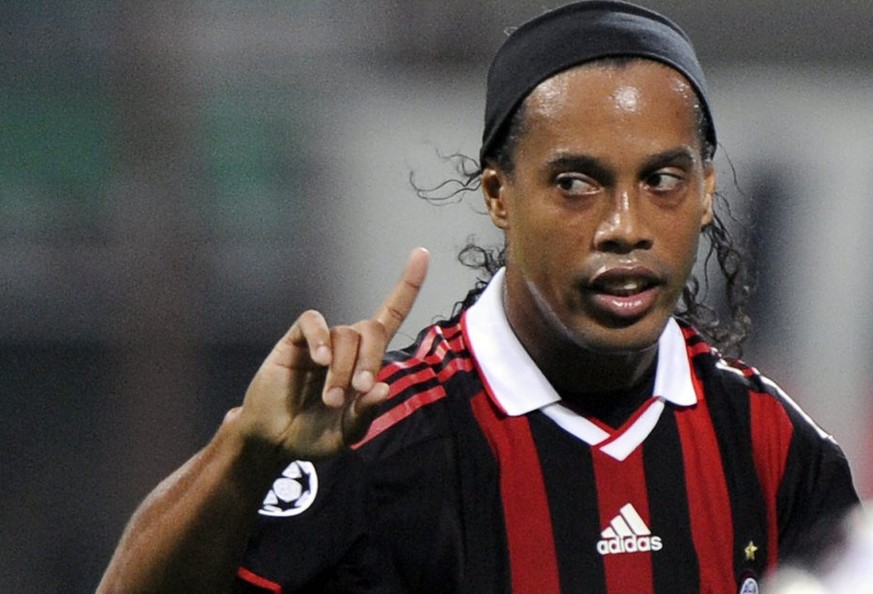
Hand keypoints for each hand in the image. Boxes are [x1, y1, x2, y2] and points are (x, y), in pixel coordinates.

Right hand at [234, 248, 428, 459]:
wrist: (273, 440)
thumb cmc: (312, 434)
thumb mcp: (346, 433)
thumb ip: (366, 414)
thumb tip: (384, 387)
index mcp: (366, 360)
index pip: (391, 315)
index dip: (407, 286)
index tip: (422, 253)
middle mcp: (347, 344)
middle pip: (372, 328)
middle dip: (371, 359)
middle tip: (358, 390)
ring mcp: (321, 341)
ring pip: (345, 335)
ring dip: (341, 369)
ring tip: (331, 399)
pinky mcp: (295, 340)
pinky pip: (313, 322)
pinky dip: (321, 338)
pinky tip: (319, 361)